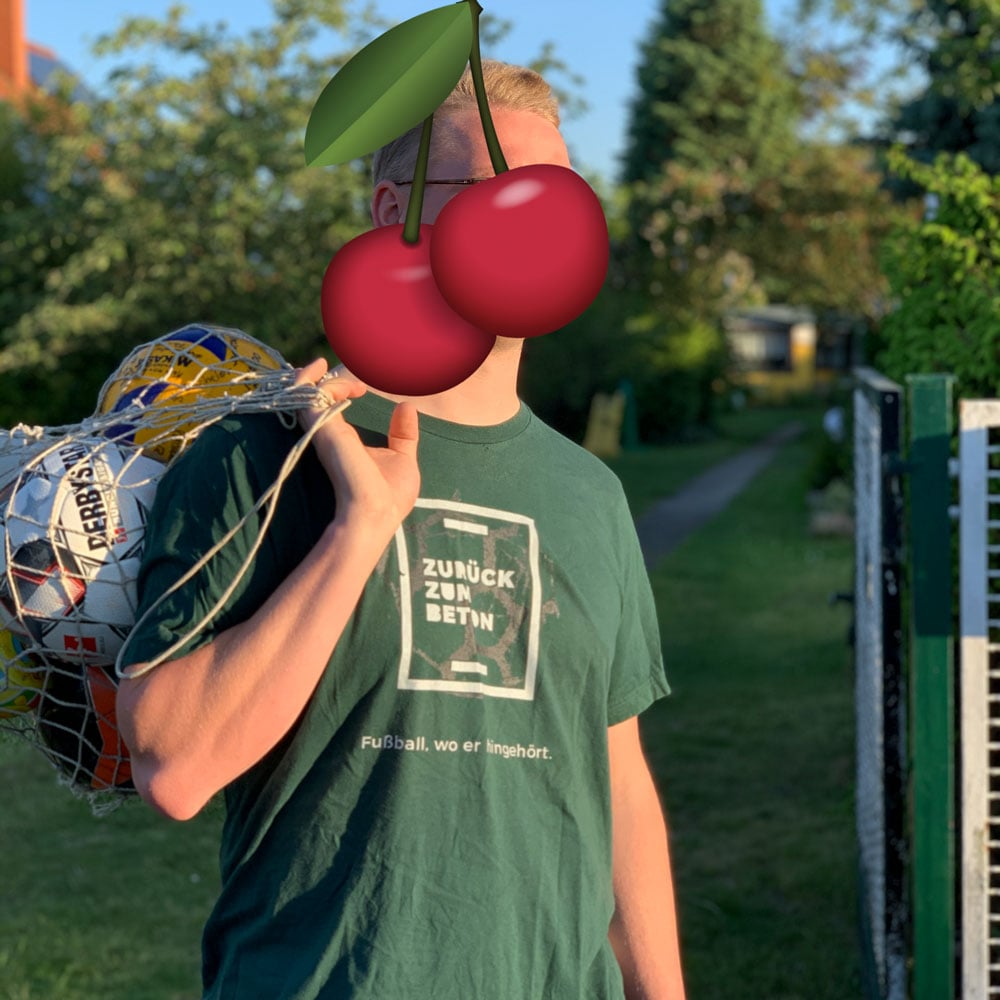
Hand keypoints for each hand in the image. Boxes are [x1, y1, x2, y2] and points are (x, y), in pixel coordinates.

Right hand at [294, 359, 420, 539]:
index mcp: (343, 439)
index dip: (336, 388)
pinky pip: (311, 394)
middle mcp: (328, 433)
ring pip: (306, 390)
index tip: (360, 386)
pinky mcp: (322, 429)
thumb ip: (403, 434)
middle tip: (340, 370)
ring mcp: (322, 430)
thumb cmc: (389, 496)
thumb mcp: (402, 458)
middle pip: (310, 395)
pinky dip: (326, 382)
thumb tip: (407, 406)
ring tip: (349, 377)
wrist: (377, 512)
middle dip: (322, 377)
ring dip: (326, 377)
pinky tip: (353, 387)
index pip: (327, 406)